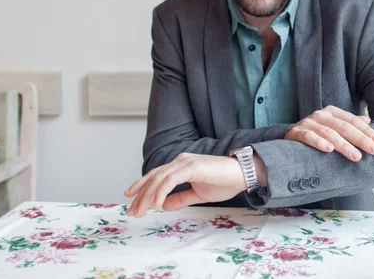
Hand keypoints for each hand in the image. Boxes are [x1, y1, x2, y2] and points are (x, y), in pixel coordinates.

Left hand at [124, 153, 246, 217]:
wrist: (242, 175)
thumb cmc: (224, 182)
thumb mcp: (198, 194)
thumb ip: (181, 198)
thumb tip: (165, 205)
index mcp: (180, 166)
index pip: (156, 176)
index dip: (142, 187)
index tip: (132, 201)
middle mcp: (180, 161)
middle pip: (154, 177)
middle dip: (141, 195)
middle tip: (132, 212)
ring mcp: (185, 162)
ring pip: (159, 178)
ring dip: (148, 195)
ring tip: (141, 211)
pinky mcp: (192, 167)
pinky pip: (171, 180)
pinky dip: (161, 192)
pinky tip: (156, 203)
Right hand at [284, 105, 373, 160]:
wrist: (290, 137)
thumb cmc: (317, 134)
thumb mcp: (334, 127)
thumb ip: (350, 124)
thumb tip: (368, 121)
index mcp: (332, 112)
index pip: (352, 120)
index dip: (365, 130)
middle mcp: (320, 115)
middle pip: (343, 127)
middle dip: (359, 139)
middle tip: (373, 150)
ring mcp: (308, 123)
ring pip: (329, 133)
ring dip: (344, 145)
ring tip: (356, 156)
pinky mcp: (297, 132)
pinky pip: (309, 137)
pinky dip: (319, 142)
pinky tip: (328, 149)